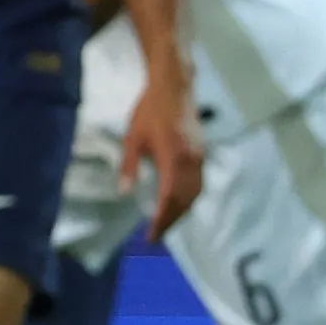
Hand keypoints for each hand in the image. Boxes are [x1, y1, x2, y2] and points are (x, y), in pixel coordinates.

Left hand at [121, 75, 205, 237]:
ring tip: (166, 223)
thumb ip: (129, 166)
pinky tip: (179, 202)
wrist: (175, 88)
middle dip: (171, 220)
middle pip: (185, 200)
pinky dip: (189, 197)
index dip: (161, 220)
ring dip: (182, 210)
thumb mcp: (133, 139)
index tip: (151, 236)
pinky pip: (199, 182)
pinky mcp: (202, 152)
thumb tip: (123, 192)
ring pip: (195, 192)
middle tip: (157, 235)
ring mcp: (199, 157)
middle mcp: (191, 162)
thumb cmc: (149, 111)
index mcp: (173, 159)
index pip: (169, 198)